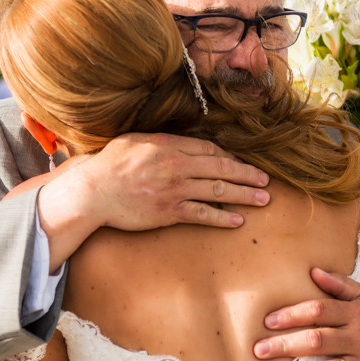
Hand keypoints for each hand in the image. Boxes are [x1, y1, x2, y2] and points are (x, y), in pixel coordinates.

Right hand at [62, 132, 270, 229]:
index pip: (209, 149)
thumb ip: (160, 140)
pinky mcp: (169, 212)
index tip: (242, 162)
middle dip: (247, 174)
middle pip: (221, 168)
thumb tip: (179, 141)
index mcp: (169, 145)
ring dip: (244, 195)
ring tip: (263, 199)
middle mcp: (177, 165)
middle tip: (266, 180)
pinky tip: (237, 220)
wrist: (92, 192)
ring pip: (218, 191)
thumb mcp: (135, 141)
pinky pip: (202, 214)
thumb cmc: (110, 164)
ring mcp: (175, 189)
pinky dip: (221, 217)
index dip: (230, 157)